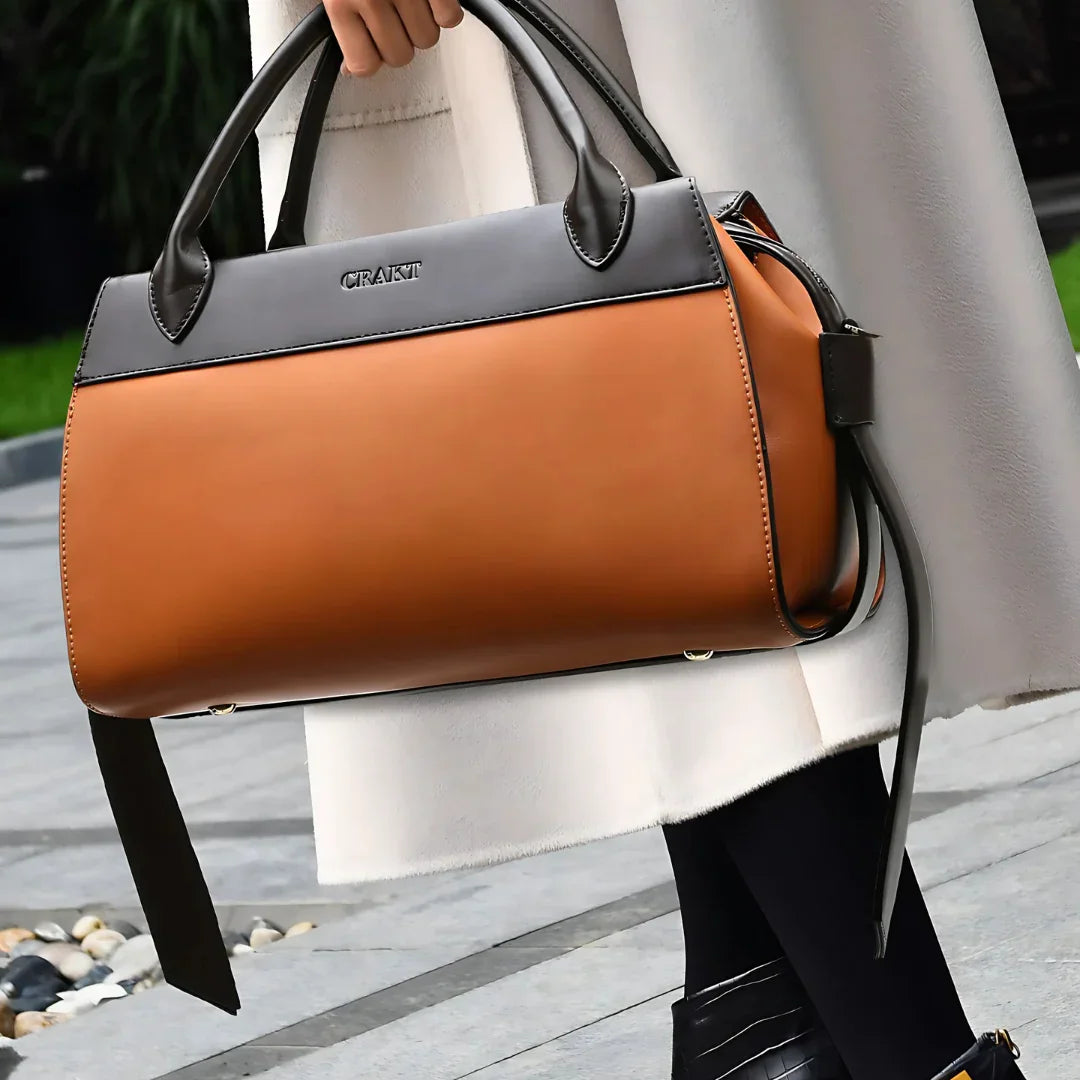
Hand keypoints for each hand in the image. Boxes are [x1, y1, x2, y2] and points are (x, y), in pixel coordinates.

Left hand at [325, 0, 464, 75]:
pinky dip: (444, 10)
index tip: (369, 46)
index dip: (369, 58)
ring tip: (409, 3)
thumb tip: (349, 70)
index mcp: (340, 0)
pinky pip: (450, 18)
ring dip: (421, 24)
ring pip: (427, 40)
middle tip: (390, 17)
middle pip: (400, 57)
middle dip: (397, 41)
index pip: (364, 66)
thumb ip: (340, 28)